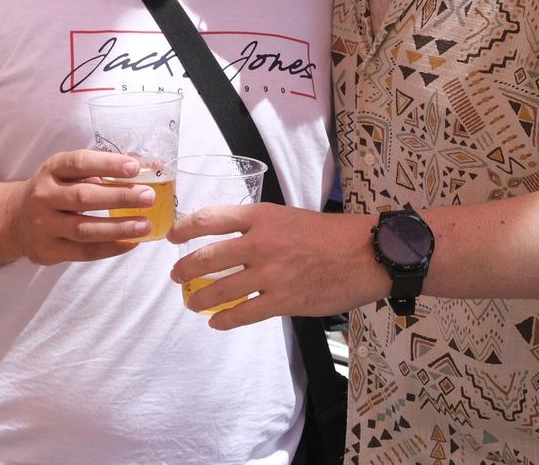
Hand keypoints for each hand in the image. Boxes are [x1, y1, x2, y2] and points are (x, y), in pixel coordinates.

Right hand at [5, 150, 157, 265]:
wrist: (14, 220)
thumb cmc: (54, 191)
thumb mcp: (68, 173)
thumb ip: (104, 169)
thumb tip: (150, 166)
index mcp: (52, 169)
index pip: (79, 163)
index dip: (107, 164)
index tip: (135, 167)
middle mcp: (44, 196)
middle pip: (83, 197)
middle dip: (119, 197)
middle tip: (148, 196)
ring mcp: (44, 226)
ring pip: (84, 228)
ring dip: (118, 227)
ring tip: (145, 225)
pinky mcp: (49, 250)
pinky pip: (84, 252)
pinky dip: (111, 248)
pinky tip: (131, 242)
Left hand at [168, 205, 385, 329]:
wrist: (366, 253)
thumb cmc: (331, 234)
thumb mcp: (289, 216)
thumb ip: (260, 227)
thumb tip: (234, 242)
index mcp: (260, 216)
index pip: (209, 219)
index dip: (184, 229)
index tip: (172, 238)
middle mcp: (259, 243)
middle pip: (206, 257)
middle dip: (184, 270)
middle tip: (176, 276)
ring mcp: (270, 273)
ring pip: (219, 289)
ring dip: (199, 299)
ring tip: (192, 303)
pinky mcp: (283, 300)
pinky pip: (243, 313)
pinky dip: (225, 319)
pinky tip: (217, 322)